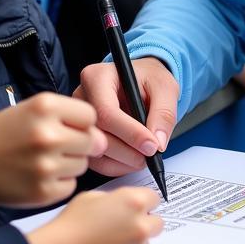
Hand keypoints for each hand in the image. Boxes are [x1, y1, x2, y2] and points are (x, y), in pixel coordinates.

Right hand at [0, 93, 106, 219]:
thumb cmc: (5, 135)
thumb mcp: (33, 110)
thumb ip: (70, 118)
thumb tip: (103, 142)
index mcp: (45, 106)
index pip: (90, 115)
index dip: (81, 123)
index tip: (66, 127)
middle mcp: (47, 135)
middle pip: (91, 140)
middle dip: (79, 144)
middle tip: (55, 147)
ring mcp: (45, 165)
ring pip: (83, 164)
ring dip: (70, 163)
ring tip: (44, 160)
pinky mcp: (44, 192)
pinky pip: (70, 185)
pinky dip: (60, 183)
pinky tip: (39, 176)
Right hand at [28, 186, 163, 243]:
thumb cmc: (74, 223)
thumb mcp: (94, 196)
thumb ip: (115, 198)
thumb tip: (121, 203)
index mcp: (133, 201)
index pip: (154, 198)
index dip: (144, 202)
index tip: (139, 206)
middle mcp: (141, 222)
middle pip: (157, 221)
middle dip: (146, 222)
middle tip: (129, 224)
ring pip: (148, 240)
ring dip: (137, 240)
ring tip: (115, 240)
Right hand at [75, 57, 178, 176]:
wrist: (141, 81)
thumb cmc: (149, 79)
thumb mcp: (164, 87)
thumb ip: (164, 113)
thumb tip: (158, 142)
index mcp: (97, 77)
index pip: (106, 112)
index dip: (130, 133)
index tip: (152, 146)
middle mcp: (81, 98)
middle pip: (99, 134)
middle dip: (128, 151)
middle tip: (151, 155)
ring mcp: (79, 120)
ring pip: (95, 151)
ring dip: (123, 162)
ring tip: (144, 157)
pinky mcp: (82, 137)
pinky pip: (96, 160)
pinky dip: (116, 166)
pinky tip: (132, 160)